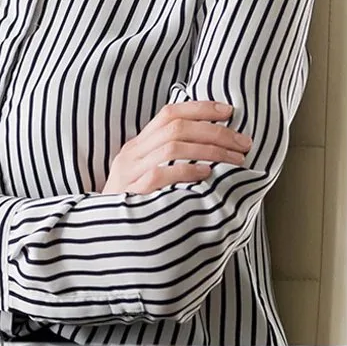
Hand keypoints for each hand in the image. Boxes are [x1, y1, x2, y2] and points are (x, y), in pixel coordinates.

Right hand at [100, 101, 252, 194]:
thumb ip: (168, 161)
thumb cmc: (134, 206)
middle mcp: (132, 153)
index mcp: (137, 145)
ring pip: (172, 147)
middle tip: (243, 142)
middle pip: (176, 128)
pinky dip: (186, 171)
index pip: (168, 113)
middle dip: (215, 132)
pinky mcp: (133, 193)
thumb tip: (209, 148)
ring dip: (209, 150)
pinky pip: (160, 175)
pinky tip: (207, 174)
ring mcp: (131, 172)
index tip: (228, 111)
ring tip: (235, 159)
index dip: (200, 108)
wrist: (104, 237)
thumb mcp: (145, 175)